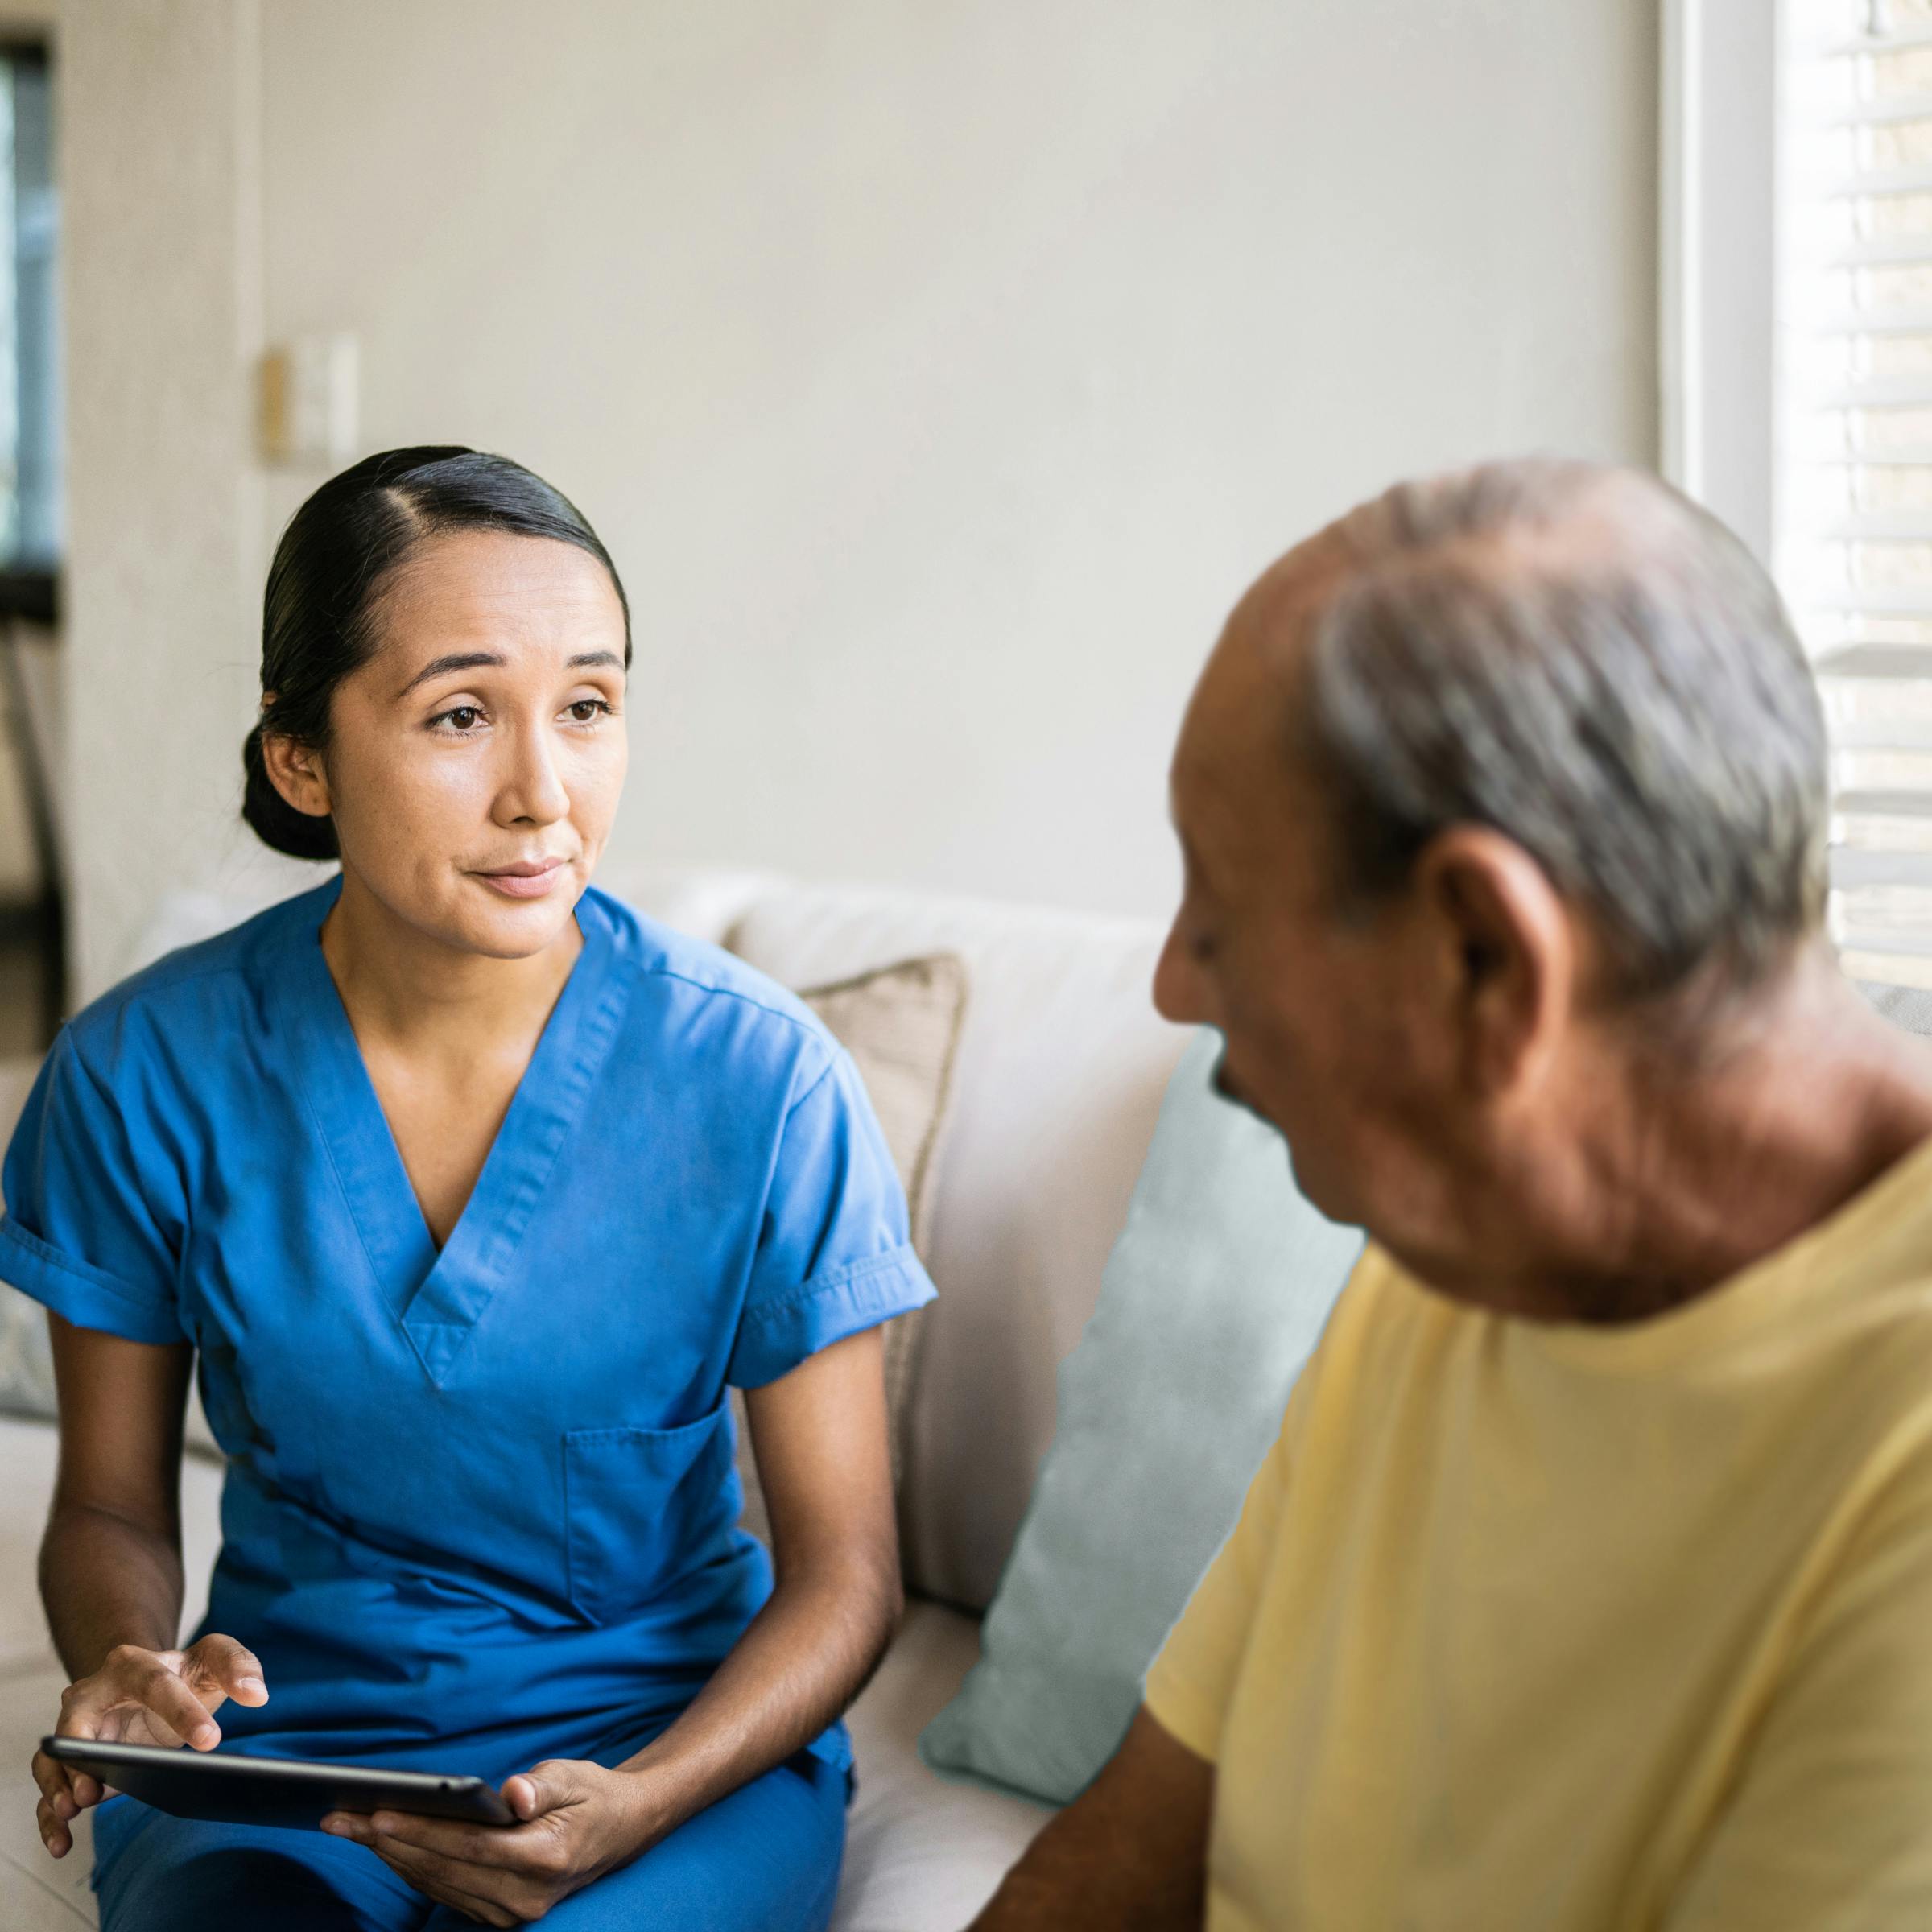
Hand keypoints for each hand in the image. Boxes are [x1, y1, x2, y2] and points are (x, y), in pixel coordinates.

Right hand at [31, 1632, 269, 1857]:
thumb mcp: (214, 1661)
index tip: (210, 1741)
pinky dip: (49, 1815)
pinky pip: (51, 1787)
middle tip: (99, 1786)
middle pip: (79, 1717)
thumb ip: (239, 1667)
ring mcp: (76, 1729)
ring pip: (53, 1755)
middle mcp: (93, 1693)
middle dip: (85, 1749)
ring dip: (58, 1783)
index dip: (182, 1711)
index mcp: (133, 1664)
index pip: (156, 1683)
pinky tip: (62, 1841)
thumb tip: (257, 1694)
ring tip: (73, 1809)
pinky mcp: (69, 1762)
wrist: (148, 1683)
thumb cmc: (184, 1675)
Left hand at [321, 1757, 654, 1925]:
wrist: (621, 1831)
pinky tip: (388, 1848)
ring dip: (391, 1857)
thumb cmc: (593, 1796)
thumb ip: (541, 1787)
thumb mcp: (574, 1777)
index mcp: (545, 1859)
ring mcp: (512, 1913)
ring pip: (437, 1885)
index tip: (377, 1814)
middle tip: (341, 1820)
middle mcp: (525, 1897)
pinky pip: (446, 1893)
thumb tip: (512, 1794)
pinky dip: (413, 1869)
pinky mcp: (501, 1916)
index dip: (420, 1830)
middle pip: (442, 1869)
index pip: (468, 1846)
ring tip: (352, 1829)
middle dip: (387, 1842)